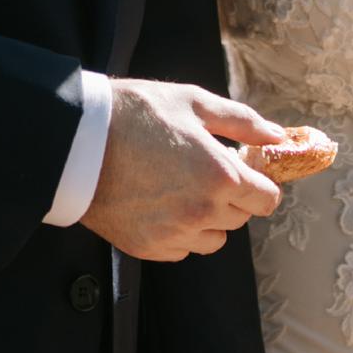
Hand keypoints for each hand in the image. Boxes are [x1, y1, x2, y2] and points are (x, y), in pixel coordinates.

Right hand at [82, 80, 283, 260]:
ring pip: (214, 239)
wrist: (76, 142)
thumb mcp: (194, 103)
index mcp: (220, 177)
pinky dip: (178, 232)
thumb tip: (276, 136)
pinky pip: (181, 248)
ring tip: (179, 188)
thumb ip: (242, 122)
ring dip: (208, 218)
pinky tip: (158, 203)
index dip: (259, 182)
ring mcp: (174, 234)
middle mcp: (202, 212)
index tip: (243, 169)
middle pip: (241, 218)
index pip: (267, 199)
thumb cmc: (136, 114)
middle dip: (232, 195)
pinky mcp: (148, 247)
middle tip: (203, 170)